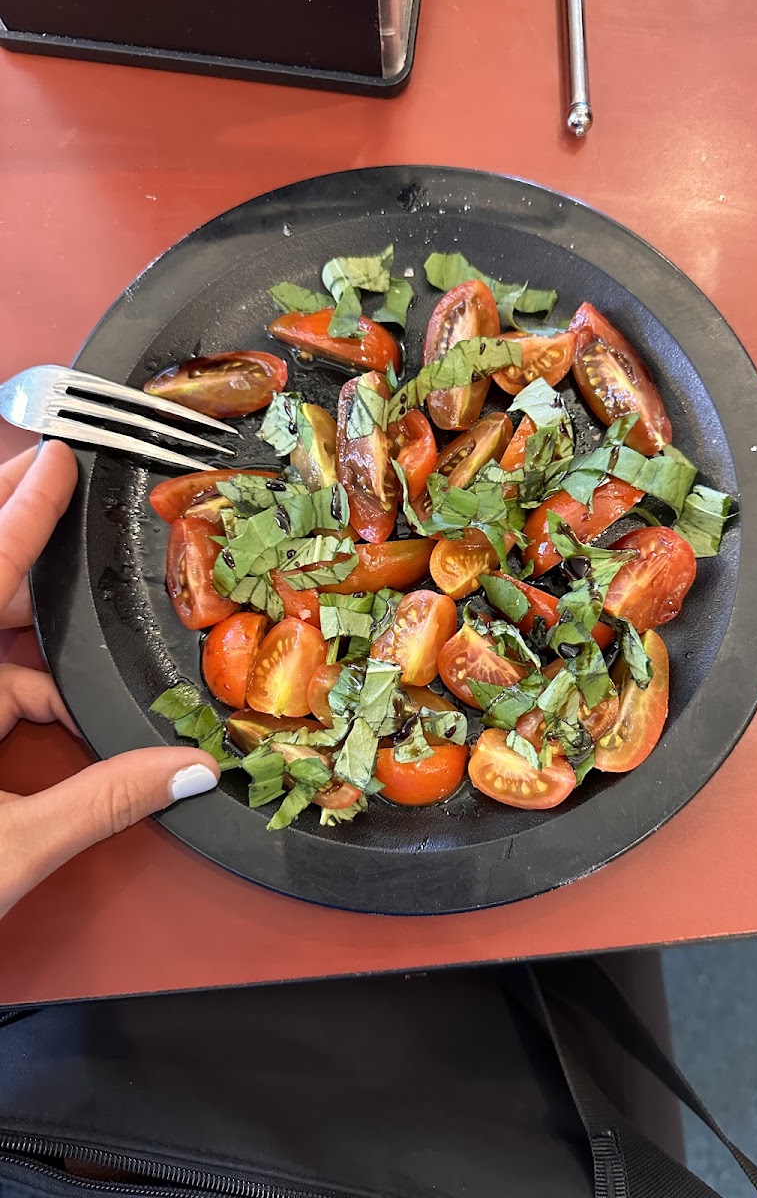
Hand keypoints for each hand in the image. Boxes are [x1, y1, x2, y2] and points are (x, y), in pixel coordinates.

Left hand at [0, 442, 219, 919]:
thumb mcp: (8, 850)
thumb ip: (102, 803)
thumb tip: (185, 770)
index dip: (21, 513)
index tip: (52, 460)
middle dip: (23, 541)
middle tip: (68, 493)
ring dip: (32, 632)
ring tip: (83, 623)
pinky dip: (25, 689)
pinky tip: (59, 707)